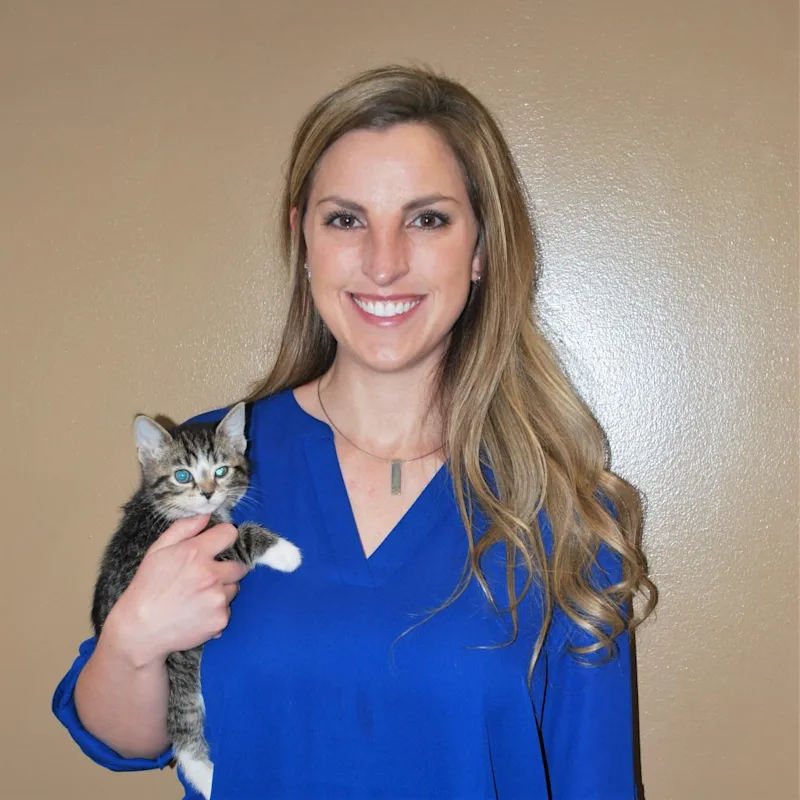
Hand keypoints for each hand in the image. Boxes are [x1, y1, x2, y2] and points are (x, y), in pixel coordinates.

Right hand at [101, 514, 248, 667]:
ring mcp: (217, 599)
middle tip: (205, 577)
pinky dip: (216, 612)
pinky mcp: (220, 620)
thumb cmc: (147, 588)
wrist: (140, 630)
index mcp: (196, 553)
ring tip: (197, 597)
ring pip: (234, 589)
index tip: (218, 545)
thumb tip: (206, 515)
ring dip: (222, 590)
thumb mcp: (157, 551)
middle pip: (239, 565)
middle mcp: (211, 575)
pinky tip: (197, 613)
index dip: (224, 537)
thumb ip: (183, 529)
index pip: (230, 533)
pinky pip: (227, 610)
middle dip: (226, 569)